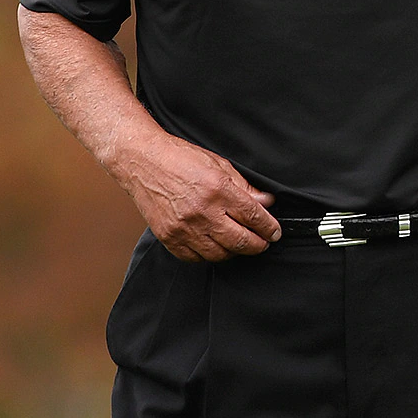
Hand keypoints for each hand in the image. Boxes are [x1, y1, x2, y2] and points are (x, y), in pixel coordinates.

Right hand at [110, 134, 280, 261]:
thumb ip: (245, 187)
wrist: (143, 162)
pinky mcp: (169, 238)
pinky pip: (196, 258)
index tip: (274, 233)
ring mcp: (184, 228)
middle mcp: (202, 211)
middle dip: (258, 245)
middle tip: (263, 242)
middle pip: (240, 241)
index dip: (269, 228)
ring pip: (220, 254)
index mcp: (218, 190)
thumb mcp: (219, 165)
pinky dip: (209, 255)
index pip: (253, 217)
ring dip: (234, 251)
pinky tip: (214, 246)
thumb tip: (266, 203)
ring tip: (239, 243)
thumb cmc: (180, 159)